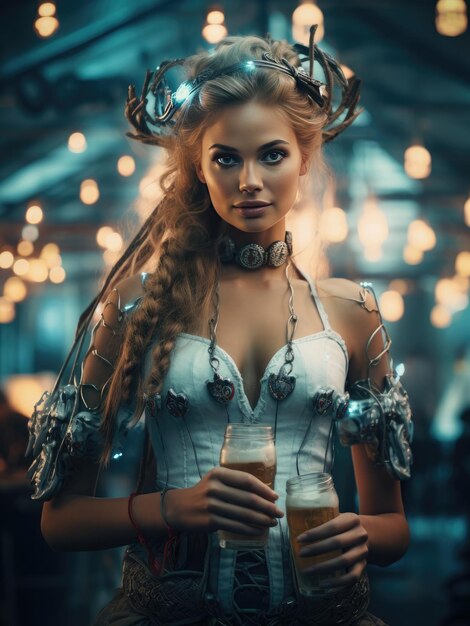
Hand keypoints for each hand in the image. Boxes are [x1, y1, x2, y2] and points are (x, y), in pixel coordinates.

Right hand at [164, 467, 283, 534]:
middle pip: (248, 498)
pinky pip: (235, 526)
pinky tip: (259, 531)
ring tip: (272, 523)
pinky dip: (249, 529)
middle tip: (279, 513)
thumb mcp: (216, 480)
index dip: (264, 489)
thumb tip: (265, 494)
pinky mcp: (209, 521)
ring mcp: (211, 504)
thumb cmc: (205, 493)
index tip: (276, 497)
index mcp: (219, 473)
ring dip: (261, 520)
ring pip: (243, 514)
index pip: (247, 480)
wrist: (180, 508)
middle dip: (267, 507)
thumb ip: (235, 483)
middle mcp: (214, 487)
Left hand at [296, 512, 367, 589]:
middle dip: (317, 549)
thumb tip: (292, 526)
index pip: (332, 526)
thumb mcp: (336, 517)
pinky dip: (338, 583)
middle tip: (300, 554)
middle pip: (338, 542)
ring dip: (324, 567)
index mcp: (352, 519)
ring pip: (344, 561)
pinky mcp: (364, 566)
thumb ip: (321, 519)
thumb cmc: (342, 526)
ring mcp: (363, 551)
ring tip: (307, 570)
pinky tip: (323, 584)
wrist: (367, 534)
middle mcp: (360, 534)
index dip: (315, 533)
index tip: (299, 539)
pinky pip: (352, 577)